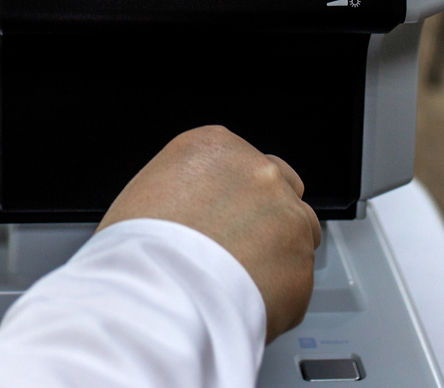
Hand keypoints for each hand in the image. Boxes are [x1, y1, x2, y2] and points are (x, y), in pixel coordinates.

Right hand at [98, 125, 321, 342]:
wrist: (159, 292)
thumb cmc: (140, 247)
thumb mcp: (146, 191)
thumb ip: (184, 190)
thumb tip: (194, 211)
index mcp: (215, 147)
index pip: (241, 159)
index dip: (232, 192)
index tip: (222, 214)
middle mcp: (258, 173)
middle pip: (280, 186)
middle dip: (264, 212)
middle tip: (236, 243)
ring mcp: (287, 216)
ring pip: (298, 230)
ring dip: (278, 249)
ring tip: (240, 277)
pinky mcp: (303, 264)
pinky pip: (298, 276)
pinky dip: (278, 289)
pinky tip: (244, 297)